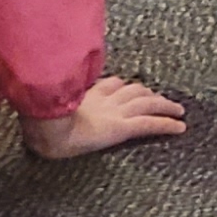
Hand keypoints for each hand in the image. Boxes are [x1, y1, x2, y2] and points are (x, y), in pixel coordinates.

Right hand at [27, 75, 186, 156]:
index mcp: (88, 94)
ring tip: (178, 109)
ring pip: (148, 104)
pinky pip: (150, 124)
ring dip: (165, 105)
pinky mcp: (122, 127)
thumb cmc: (39, 124)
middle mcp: (105, 100)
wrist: (45, 132)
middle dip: (149, 93)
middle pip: (134, 91)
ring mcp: (116, 113)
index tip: (132, 86)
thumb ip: (49, 101)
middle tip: (160, 97)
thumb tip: (36, 95)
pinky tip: (180, 127)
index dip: (125, 85)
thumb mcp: (44, 109)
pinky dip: (167, 124)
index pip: (112, 84)